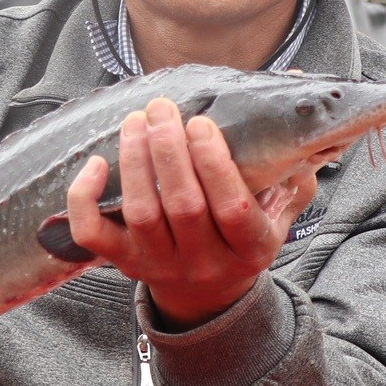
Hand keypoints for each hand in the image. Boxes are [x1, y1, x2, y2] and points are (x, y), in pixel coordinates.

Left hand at [66, 97, 318, 330]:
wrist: (208, 297)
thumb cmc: (243, 236)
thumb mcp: (279, 209)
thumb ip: (293, 161)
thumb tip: (300, 88)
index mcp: (251, 249)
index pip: (233, 208)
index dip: (215, 164)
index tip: (202, 122)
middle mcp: (207, 263)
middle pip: (183, 206)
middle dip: (169, 150)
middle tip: (162, 107)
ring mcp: (162, 265)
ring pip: (142, 213)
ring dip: (135, 160)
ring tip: (135, 120)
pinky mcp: (125, 263)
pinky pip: (94, 235)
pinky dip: (85, 199)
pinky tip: (96, 163)